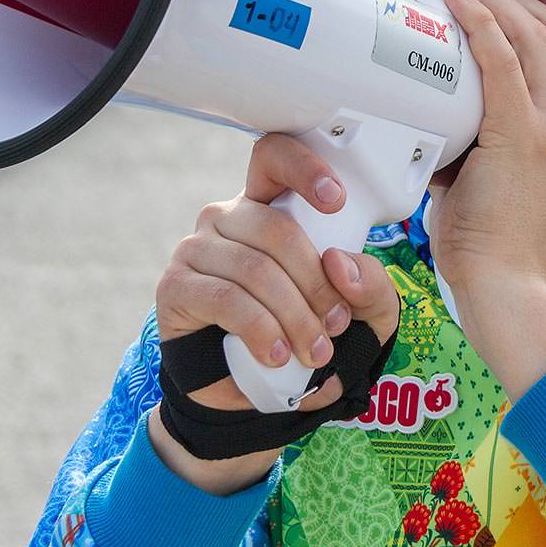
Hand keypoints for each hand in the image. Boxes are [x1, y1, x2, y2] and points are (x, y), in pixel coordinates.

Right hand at [150, 134, 401, 491]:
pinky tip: (276, 355)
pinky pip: (225, 299)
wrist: (257, 389)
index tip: (336, 201)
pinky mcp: (176, 286)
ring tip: (314, 352)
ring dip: (294, 315)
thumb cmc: (310, 333)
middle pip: (277, 228)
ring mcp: (197, 248)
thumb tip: (341, 266)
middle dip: (316, 283)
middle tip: (337, 324)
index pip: (275, 158)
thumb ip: (369, 285)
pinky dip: (260, 330)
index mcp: (271, 206)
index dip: (304, 168)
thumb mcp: (363, 312)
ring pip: (255, 269)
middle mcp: (229, 218)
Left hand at [429, 0, 545, 394]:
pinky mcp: (527, 135)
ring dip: (491, 0)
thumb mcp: (520, 178)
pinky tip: (457, 3)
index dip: (534, 11)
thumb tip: (449, 109)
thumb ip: (501, 137)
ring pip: (531, 35)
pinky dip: (479, 22)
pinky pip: (502, 59)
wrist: (509, 288)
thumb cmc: (502, 244)